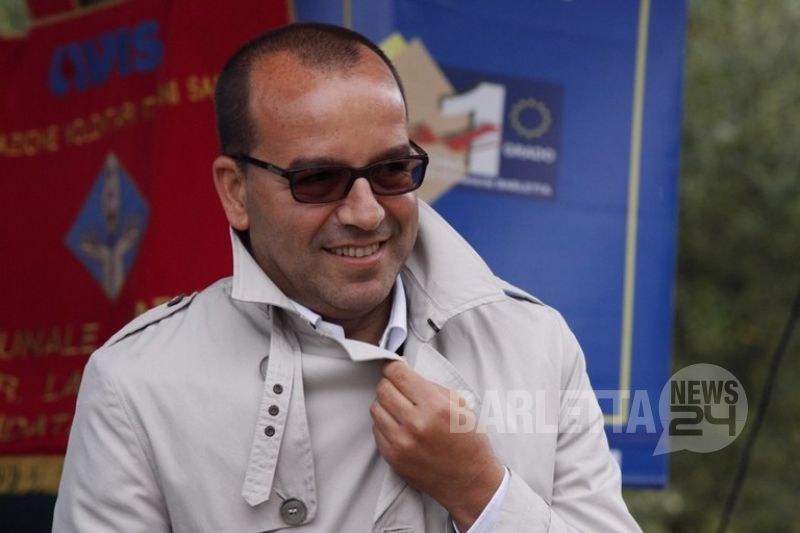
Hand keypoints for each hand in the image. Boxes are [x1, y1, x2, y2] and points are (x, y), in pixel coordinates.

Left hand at [370, 361, 503, 529]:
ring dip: (385, 403)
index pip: (398, 374)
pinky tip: (399, 425)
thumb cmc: (469, 442)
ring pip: (376, 408)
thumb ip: (433, 386)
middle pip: (383, 389)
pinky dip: (384, 423)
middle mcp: (415, 424)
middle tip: (399, 386)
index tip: (396, 366)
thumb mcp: (461, 406)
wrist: (470, 482)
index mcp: (435, 407)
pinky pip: (376, 429)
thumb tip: (406, 370)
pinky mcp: (392, 458)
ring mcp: (401, 443)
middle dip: (390, 383)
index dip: (394, 366)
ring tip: (400, 407)